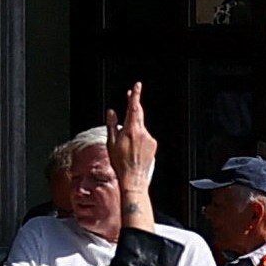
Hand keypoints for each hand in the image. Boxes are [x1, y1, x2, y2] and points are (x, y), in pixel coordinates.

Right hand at [105, 82, 158, 208]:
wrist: (133, 179)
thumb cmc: (119, 163)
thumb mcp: (111, 143)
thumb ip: (112, 125)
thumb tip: (111, 112)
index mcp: (131, 130)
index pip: (134, 108)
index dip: (135, 95)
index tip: (137, 86)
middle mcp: (142, 132)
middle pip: (139, 114)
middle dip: (134, 106)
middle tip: (130, 97)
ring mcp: (149, 139)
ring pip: (141, 128)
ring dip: (134, 129)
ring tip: (126, 144)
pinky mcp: (153, 145)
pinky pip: (145, 137)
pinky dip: (139, 139)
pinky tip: (134, 150)